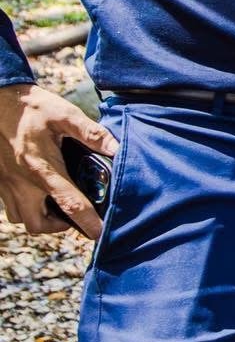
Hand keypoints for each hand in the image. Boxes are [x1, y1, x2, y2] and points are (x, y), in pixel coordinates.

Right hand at [0, 83, 117, 238]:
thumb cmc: (31, 107)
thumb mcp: (65, 114)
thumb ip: (91, 133)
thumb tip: (115, 148)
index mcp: (42, 169)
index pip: (68, 203)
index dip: (86, 221)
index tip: (99, 234)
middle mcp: (22, 183)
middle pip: (37, 224)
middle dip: (59, 227)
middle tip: (76, 215)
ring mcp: (7, 184)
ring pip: (22, 218)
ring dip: (41, 219)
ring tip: (60, 205)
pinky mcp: (0, 181)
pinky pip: (12, 206)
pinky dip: (28, 207)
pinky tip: (41, 192)